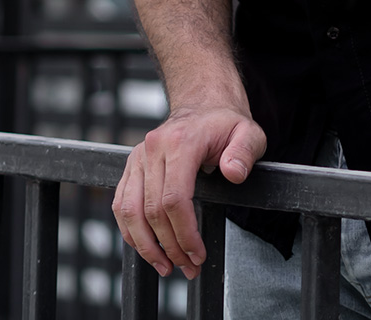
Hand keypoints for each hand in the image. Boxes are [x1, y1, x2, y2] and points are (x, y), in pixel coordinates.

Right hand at [112, 105, 265, 278]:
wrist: (203, 104)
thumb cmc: (225, 123)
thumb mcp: (248, 134)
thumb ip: (244, 152)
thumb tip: (233, 173)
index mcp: (181, 142)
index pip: (174, 199)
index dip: (184, 234)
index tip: (197, 254)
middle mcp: (153, 148)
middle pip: (152, 211)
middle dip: (170, 247)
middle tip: (188, 266)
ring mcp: (138, 157)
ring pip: (129, 211)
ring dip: (146, 246)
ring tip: (166, 266)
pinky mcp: (131, 165)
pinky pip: (121, 205)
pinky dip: (130, 231)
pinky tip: (148, 248)